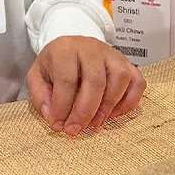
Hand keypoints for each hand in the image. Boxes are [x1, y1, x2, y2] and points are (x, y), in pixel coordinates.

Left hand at [27, 36, 145, 135]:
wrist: (72, 44)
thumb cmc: (55, 64)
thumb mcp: (37, 75)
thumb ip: (40, 96)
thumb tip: (53, 117)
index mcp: (66, 48)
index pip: (67, 79)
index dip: (62, 106)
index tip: (58, 124)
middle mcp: (91, 48)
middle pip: (95, 80)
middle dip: (85, 112)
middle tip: (75, 130)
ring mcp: (112, 54)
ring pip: (120, 78)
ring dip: (108, 106)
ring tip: (95, 122)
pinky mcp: (127, 62)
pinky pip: (137, 82)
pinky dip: (129, 102)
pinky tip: (114, 113)